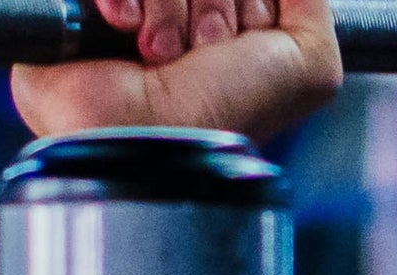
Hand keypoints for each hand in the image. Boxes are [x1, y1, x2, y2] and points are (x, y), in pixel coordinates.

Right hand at [11, 0, 342, 139]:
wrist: (146, 139)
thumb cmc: (222, 114)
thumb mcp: (308, 66)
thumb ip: (315, 5)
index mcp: (227, 26)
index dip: (253, 4)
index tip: (238, 47)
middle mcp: (179, 15)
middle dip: (215, 5)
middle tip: (202, 52)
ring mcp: (131, 12)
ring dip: (170, 6)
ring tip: (160, 53)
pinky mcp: (81, 11)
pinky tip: (124, 27)